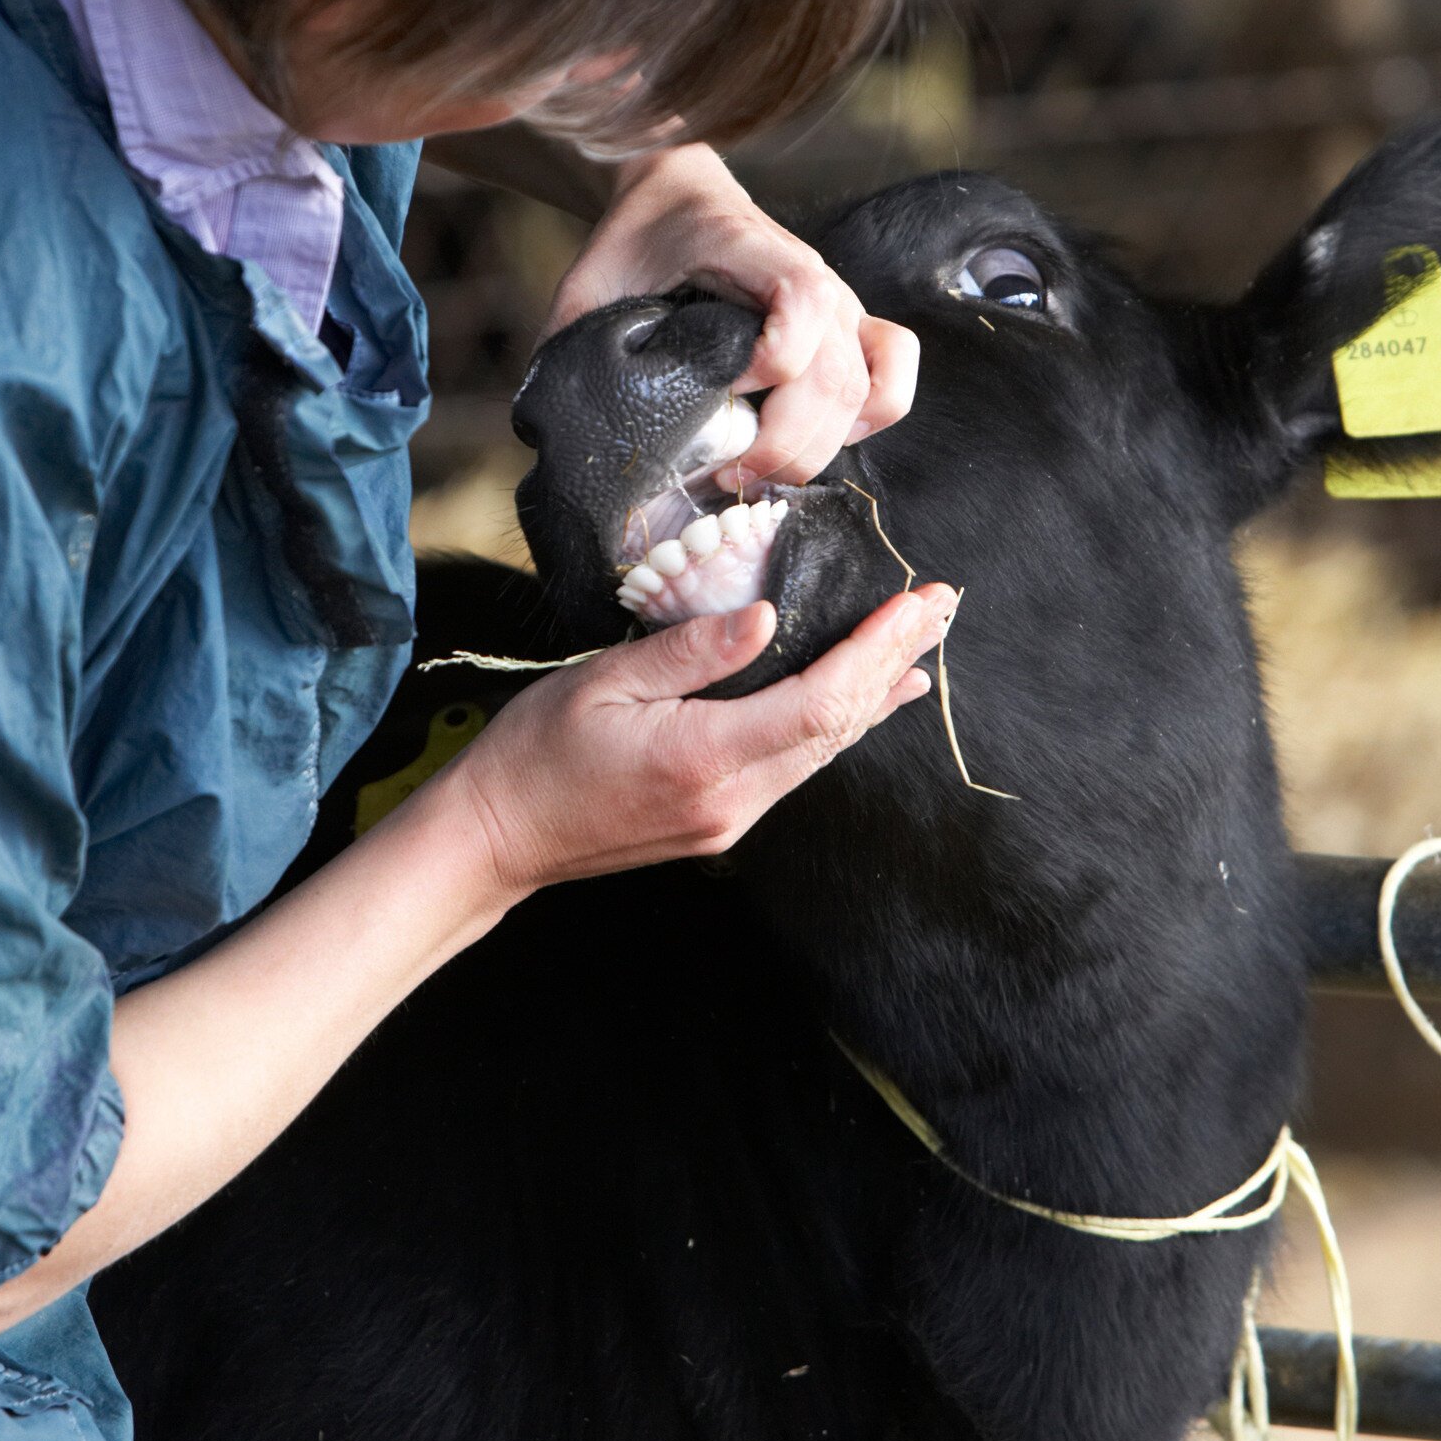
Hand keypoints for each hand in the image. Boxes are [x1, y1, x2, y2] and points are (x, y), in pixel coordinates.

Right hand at [422, 583, 955, 896]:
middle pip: (839, 727)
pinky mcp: (722, 820)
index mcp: (704, 757)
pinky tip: (867, 701)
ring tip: (920, 644)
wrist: (498, 837)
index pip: (820, 701)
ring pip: (826, 750)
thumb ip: (689, 650)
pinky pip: (799, 765)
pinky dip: (839, 723)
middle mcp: (734, 798)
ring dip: (877, 693)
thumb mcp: (601, 681)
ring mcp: (732, 817)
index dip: (876, 650)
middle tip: (942, 605)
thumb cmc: (535, 752)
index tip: (915, 602)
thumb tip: (767, 615)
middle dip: (895, 661)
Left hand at [545, 144, 919, 484]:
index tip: (720, 394)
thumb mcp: (591, 287)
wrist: (675, 198)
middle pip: (834, 374)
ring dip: (815, 449)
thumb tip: (558, 431)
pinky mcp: (850, 329)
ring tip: (757, 476)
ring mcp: (840, 306)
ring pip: (864, 392)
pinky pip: (893, 375)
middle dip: (782, 444)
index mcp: (751, 248)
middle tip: (725, 479)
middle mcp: (815, 277)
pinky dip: (871, 419)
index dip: (772, 359)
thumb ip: (575, 346)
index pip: (803, 298)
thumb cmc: (634, 243)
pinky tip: (821, 444)